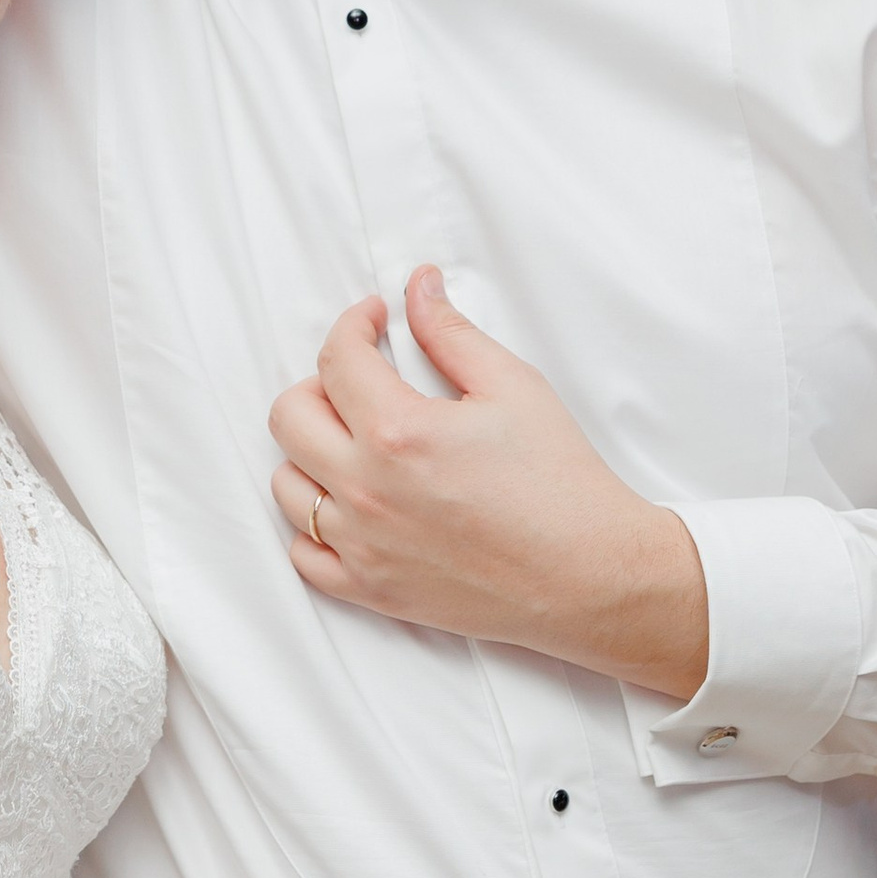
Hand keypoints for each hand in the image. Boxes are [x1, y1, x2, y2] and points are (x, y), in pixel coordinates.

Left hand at [269, 268, 710, 699]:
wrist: (590, 574)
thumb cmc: (560, 482)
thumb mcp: (512, 387)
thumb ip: (451, 333)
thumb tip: (418, 287)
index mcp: (398, 432)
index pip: (337, 358)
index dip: (353, 324)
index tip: (374, 319)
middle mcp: (366, 490)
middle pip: (289, 417)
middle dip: (319, 383)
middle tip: (360, 379)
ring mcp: (362, 546)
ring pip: (286, 485)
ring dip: (311, 452)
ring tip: (355, 441)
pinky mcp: (371, 590)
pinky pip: (303, 554)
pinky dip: (314, 525)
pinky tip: (351, 505)